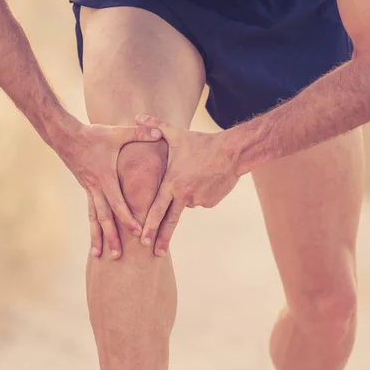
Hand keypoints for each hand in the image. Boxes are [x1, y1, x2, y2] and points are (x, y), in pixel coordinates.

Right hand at [47, 115, 161, 258]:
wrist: (64, 136)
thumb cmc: (92, 135)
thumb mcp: (115, 133)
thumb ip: (138, 133)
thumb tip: (158, 132)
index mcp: (105, 177)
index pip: (117, 202)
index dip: (127, 217)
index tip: (136, 232)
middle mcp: (95, 188)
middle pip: (104, 217)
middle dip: (111, 237)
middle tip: (117, 256)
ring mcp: (89, 190)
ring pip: (94, 218)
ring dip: (98, 237)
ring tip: (98, 256)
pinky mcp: (86, 190)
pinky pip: (91, 212)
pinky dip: (93, 226)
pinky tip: (94, 239)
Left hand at [135, 115, 240, 256]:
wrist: (232, 152)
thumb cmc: (201, 142)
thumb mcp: (176, 134)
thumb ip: (154, 127)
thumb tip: (137, 116)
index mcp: (172, 183)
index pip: (156, 209)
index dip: (147, 225)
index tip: (141, 240)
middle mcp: (184, 195)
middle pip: (170, 222)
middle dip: (161, 239)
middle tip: (154, 253)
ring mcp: (199, 201)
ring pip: (187, 204)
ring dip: (186, 197)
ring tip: (195, 177)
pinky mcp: (211, 202)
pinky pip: (201, 201)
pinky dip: (200, 194)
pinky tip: (205, 180)